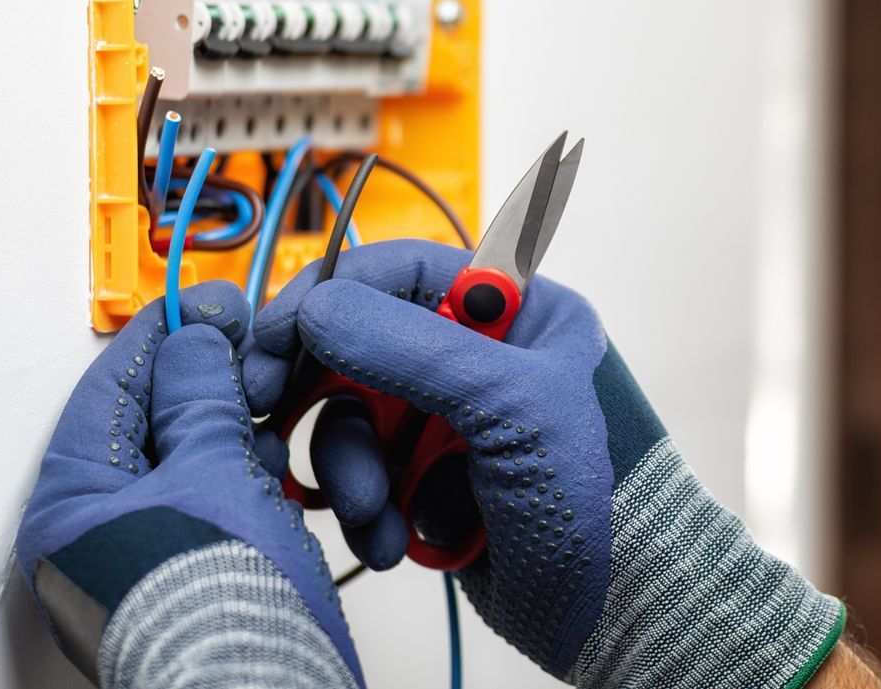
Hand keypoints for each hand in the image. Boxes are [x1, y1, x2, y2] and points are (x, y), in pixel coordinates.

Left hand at [18, 280, 359, 688]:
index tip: (212, 302)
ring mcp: (148, 557)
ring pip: (193, 462)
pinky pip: (220, 504)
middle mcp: (96, 534)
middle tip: (254, 355)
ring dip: (238, 436)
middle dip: (212, 388)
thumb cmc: (216, 607)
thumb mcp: (209, 471)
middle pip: (153, 423)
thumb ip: (199, 394)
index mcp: (68, 506)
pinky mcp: (198, 576)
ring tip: (272, 426)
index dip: (166, 333)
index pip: (108, 387)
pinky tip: (280, 475)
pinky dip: (251, 482)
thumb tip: (192, 339)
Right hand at [247, 239, 844, 687]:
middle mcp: (477, 357)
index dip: (331, 295)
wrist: (610, 609)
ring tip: (378, 510)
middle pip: (358, 343)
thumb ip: (414, 348)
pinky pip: (361, 475)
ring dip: (348, 467)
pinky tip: (393, 539)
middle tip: (270, 413)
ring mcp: (448, 421)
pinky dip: (363, 507)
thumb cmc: (597, 499)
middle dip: (322, 392)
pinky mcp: (426, 480)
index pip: (402, 271)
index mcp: (516, 311)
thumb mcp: (510, 407)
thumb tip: (322, 305)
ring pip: (349, 417)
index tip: (274, 335)